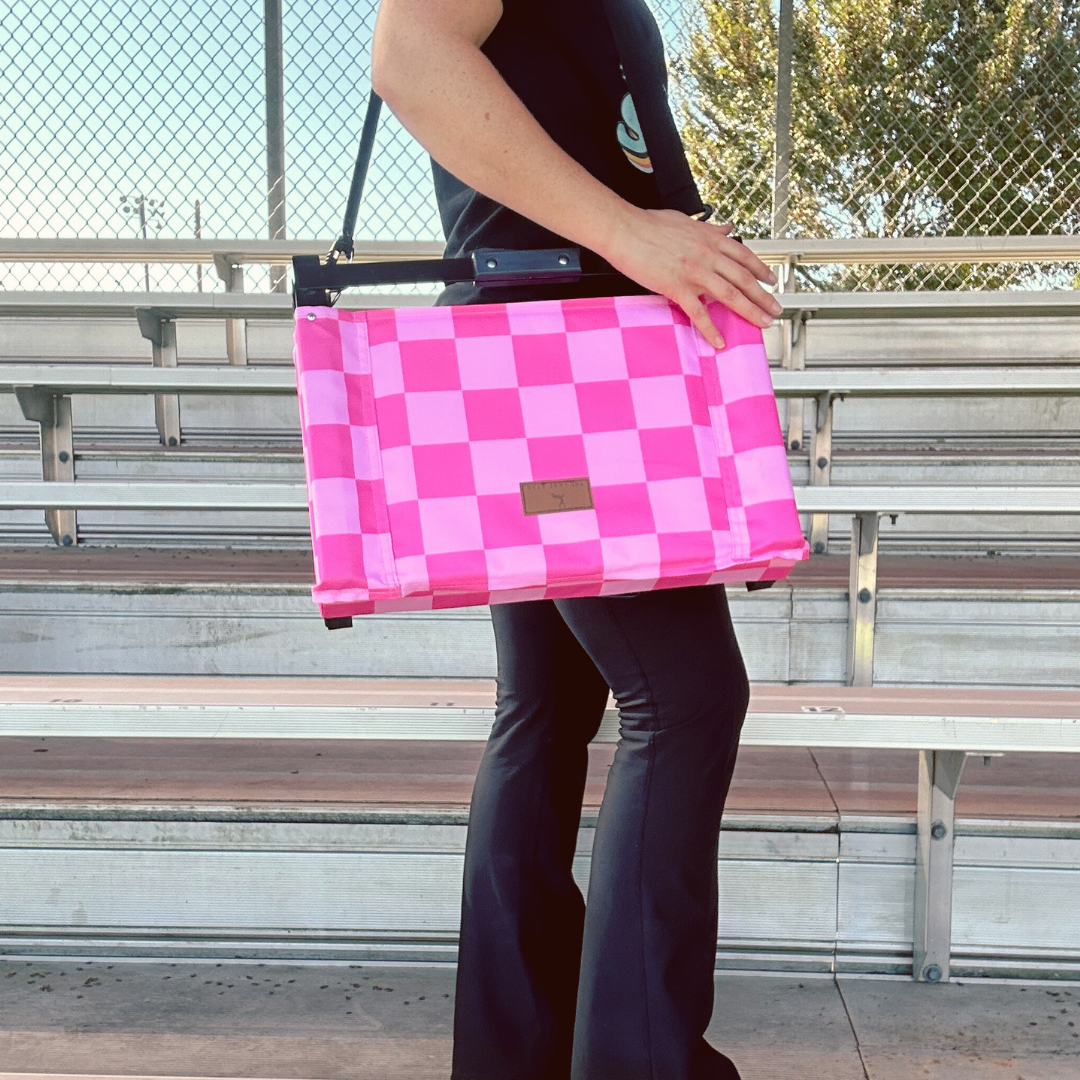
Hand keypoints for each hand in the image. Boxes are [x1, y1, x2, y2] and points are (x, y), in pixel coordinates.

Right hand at [600, 207, 781, 348]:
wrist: (625, 229)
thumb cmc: (649, 225)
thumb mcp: (686, 221)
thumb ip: (709, 228)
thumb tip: (726, 229)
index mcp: (710, 239)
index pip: (744, 256)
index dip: (761, 270)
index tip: (771, 280)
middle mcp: (707, 255)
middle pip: (744, 278)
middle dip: (763, 296)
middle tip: (775, 309)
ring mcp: (694, 272)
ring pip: (730, 294)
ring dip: (749, 310)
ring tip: (761, 322)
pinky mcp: (676, 287)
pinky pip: (698, 313)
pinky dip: (710, 329)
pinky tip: (719, 341)